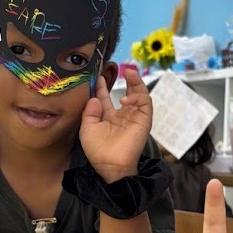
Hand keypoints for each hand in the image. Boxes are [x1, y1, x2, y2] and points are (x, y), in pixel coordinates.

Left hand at [80, 68, 151, 183]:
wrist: (110, 164)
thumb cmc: (98, 150)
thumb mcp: (87, 127)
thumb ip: (90, 111)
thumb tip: (95, 97)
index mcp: (108, 117)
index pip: (106, 97)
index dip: (102, 85)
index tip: (98, 75)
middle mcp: (123, 115)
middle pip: (127, 92)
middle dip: (125, 79)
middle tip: (121, 67)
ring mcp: (134, 117)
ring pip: (140, 94)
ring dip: (136, 82)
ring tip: (129, 72)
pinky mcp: (144, 120)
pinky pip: (145, 103)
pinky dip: (138, 96)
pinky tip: (126, 98)